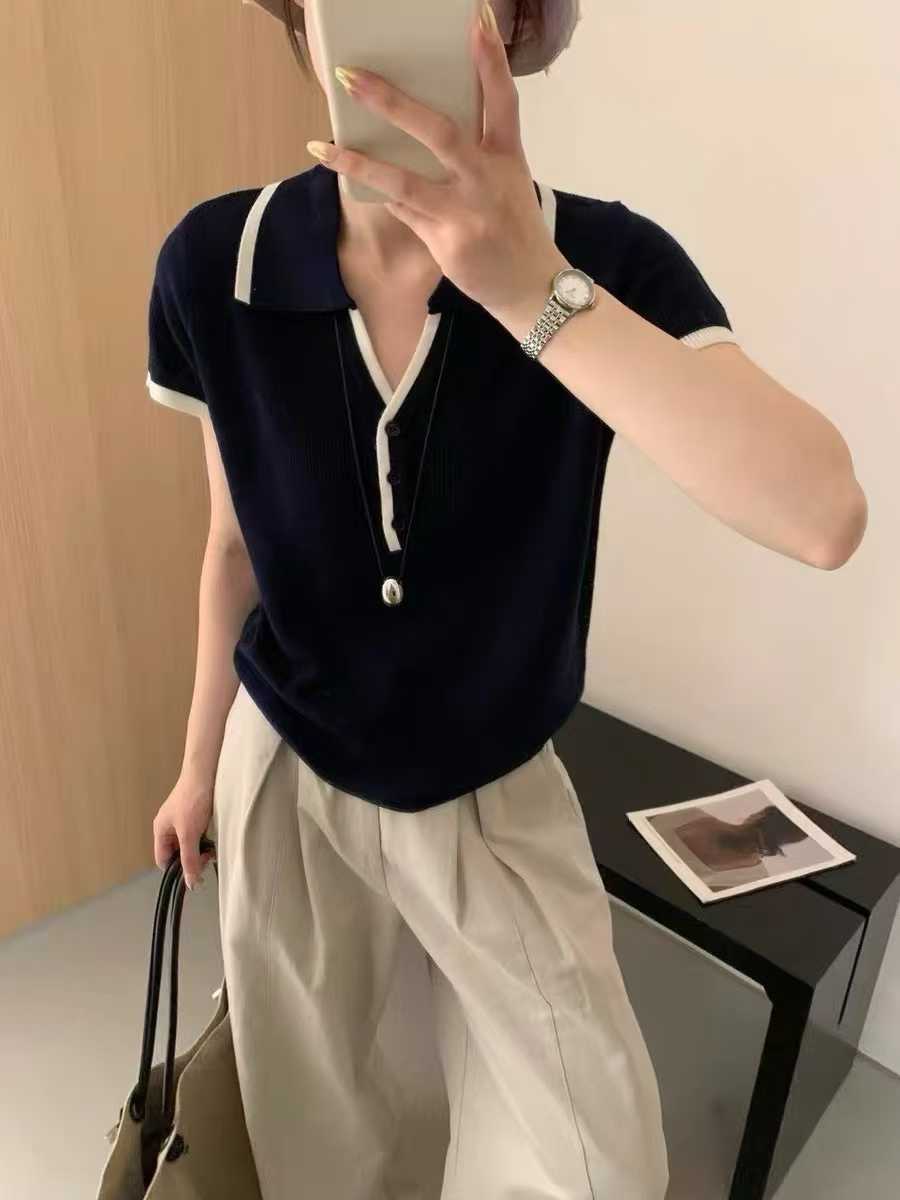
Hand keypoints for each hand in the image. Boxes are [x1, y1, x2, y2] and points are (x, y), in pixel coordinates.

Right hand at [153, 774, 216, 891]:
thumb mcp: (190, 834)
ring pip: (189, 845)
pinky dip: (205, 841)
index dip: (176, 870)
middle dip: (191, 859)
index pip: (163, 860)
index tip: (193, 874)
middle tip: (206, 859)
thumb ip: (189, 859)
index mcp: (160, 830)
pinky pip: (198, 835)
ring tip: (211, 851)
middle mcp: (169, 827)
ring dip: (200, 851)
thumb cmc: (193, 800)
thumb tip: (190, 883)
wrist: (206, 773)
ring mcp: (182, 821)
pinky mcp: (196, 816)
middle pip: (176, 853)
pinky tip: (214, 841)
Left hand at [306, 1, 566, 315]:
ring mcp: (465, 213)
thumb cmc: (513, 229)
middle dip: (392, 103)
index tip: (477, 18)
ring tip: (322, 146)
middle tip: (352, 76)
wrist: (530, 288)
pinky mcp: (447, 243)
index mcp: (507, 157)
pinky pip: (402, 212)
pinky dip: (381, 195)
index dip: (491, 58)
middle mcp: (486, 179)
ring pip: (403, 181)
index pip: (503, 99)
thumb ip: (475, 153)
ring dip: (358, 162)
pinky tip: (355, 180)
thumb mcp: (507, 181)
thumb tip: (419, 125)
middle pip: (439, 132)